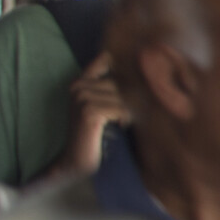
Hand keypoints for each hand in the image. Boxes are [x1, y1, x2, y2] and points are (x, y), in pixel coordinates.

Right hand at [63, 55, 127, 174]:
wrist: (76, 159)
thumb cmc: (94, 134)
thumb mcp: (102, 106)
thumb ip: (112, 89)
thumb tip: (142, 76)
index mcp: (79, 81)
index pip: (107, 60)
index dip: (125, 70)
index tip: (135, 82)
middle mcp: (78, 86)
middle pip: (120, 82)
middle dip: (130, 98)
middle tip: (128, 113)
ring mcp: (82, 98)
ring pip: (123, 97)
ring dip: (129, 111)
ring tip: (122, 121)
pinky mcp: (89, 112)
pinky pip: (121, 109)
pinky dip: (125, 119)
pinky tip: (119, 126)